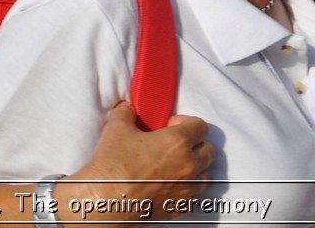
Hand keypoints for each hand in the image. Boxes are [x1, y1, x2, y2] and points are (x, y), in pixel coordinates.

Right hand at [64, 103, 211, 220]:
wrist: (106, 200)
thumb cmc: (113, 163)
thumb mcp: (116, 127)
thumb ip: (126, 112)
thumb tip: (128, 108)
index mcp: (177, 141)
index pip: (201, 126)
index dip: (187, 122)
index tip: (171, 125)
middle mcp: (189, 165)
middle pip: (208, 150)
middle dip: (195, 145)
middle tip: (174, 145)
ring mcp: (187, 188)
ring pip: (206, 174)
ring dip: (194, 168)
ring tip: (173, 166)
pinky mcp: (181, 206)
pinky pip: (194, 195)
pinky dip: (187, 187)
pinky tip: (168, 184)